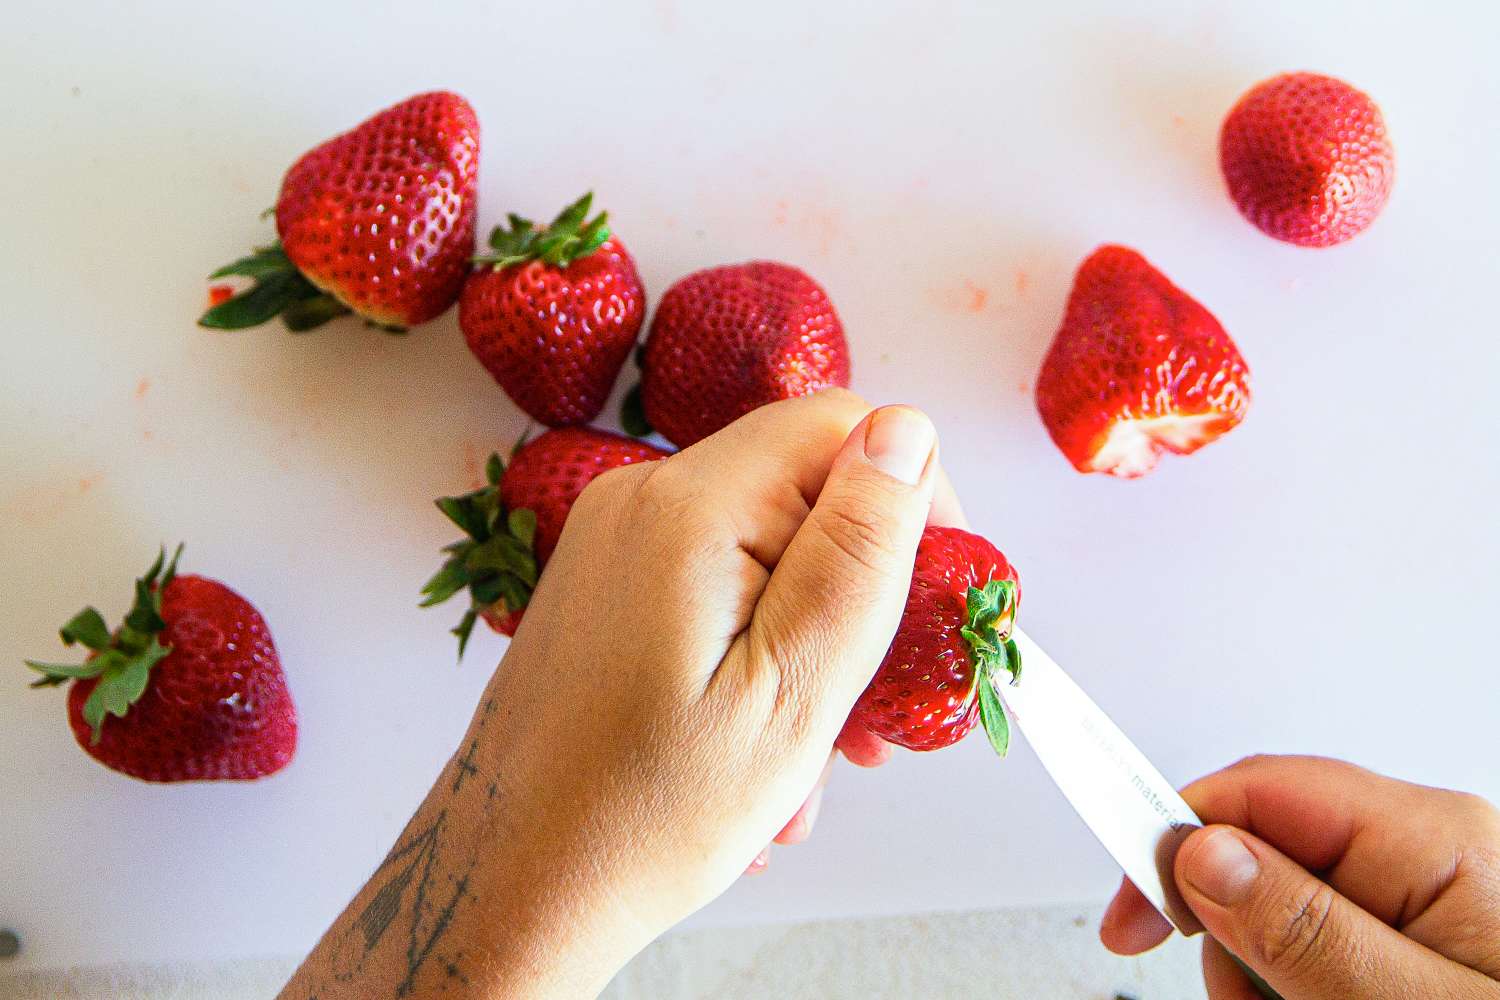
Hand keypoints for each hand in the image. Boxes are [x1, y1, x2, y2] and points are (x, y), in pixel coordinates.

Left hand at [283, 390, 952, 999]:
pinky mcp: (605, 582)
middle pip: (804, 488)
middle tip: (871, 714)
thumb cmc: (647, 814)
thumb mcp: (793, 689)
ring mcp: (614, 539)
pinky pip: (717, 583)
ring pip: (767, 545)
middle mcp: (640, 498)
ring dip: (811, 638)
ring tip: (813, 756)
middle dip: (858, 591)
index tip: (927, 607)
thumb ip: (857, 551)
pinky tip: (757, 744)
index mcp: (690, 508)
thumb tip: (906, 431)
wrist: (514, 881)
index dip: (909, 501)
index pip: (842, 424)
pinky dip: (756, 649)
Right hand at [1100, 754, 1499, 998]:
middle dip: (1230, 942)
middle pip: (1256, 860)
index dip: (1174, 836)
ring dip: (1260, 987)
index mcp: (1434, 842)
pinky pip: (1305, 960)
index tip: (1129, 912)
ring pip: (1268, 921)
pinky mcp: (1406, 952)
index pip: (1261, 793)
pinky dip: (1289, 999)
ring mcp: (1415, 908)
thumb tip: (1204, 853)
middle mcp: (1422, 859)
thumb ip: (1309, 930)